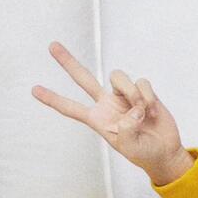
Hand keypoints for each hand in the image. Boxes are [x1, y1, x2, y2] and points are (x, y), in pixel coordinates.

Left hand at [32, 45, 193, 186]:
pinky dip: (148, 97)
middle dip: (67, 62)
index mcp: (97, 120)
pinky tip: (152, 111)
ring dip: (132, 94)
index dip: (53, 99)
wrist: (164, 150)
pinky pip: (141, 82)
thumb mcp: (129, 147)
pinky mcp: (141, 90)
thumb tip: (133, 108)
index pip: (71, 108)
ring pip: (118, 76)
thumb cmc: (143, 152)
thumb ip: (127, 128)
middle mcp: (107, 103)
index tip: (34, 90)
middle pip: (83, 78)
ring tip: (143, 113)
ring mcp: (123, 95)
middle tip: (51, 45)